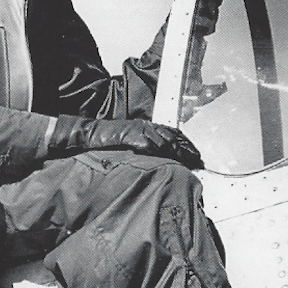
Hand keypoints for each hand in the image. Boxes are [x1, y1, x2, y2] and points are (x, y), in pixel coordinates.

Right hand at [49, 116, 203, 169]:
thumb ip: (140, 148)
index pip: (170, 133)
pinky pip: (152, 143)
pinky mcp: (132, 136)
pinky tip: (173, 158)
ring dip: (180, 151)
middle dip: (187, 148)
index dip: (185, 143)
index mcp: (145, 127)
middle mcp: (145, 126)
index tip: (196, 154)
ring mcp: (139, 130)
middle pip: (172, 136)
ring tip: (192, 161)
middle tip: (200, 159)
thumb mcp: (127, 144)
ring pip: (166, 139)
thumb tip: (155, 159)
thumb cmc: (104, 142)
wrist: (88, 134)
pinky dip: (164, 150)